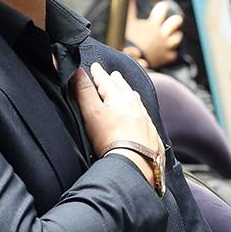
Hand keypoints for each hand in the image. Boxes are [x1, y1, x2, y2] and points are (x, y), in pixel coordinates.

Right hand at [72, 62, 161, 185]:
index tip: (95, 67)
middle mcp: (136, 108)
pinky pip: (147, 120)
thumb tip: (78, 72)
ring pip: (138, 104)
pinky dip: (141, 114)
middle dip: (118, 82)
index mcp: (120, 100)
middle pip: (125, 90)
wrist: (134, 164)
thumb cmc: (110, 139)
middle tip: (114, 75)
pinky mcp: (152, 139)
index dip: (99, 74)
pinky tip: (141, 118)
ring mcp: (146, 123)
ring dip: (131, 95)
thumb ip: (85, 92)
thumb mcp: (92, 114)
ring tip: (129, 92)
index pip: (106, 82)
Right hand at [124, 0, 183, 69]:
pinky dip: (171, 53)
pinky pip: (174, 54)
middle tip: (173, 21)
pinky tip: (166, 52)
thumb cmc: (127, 41)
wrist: (131, 60)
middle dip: (176, 20)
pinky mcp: (166, 57)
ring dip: (175, 36)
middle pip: (176, 21)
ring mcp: (165, 45)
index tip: (162, 8)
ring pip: (178, 37)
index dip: (162, 7)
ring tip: (172, 36)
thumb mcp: (128, 24)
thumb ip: (130, 10)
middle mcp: (162, 33)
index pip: (162, 8)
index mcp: (153, 24)